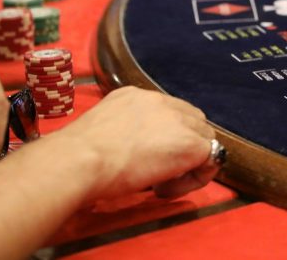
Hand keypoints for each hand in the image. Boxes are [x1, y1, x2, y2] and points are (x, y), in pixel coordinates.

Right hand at [52, 87, 218, 199]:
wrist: (80, 160)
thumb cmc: (77, 155)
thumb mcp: (100, 132)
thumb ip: (121, 133)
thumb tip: (126, 151)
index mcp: (135, 97)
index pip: (169, 113)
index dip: (165, 138)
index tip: (144, 160)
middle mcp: (159, 101)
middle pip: (192, 121)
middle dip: (182, 146)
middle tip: (157, 174)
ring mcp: (177, 119)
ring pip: (203, 138)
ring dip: (188, 162)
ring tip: (161, 184)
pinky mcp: (190, 143)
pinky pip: (210, 158)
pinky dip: (195, 177)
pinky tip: (166, 189)